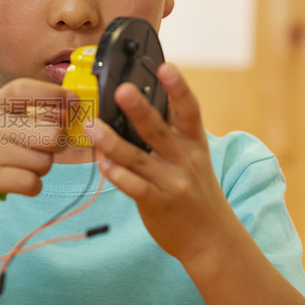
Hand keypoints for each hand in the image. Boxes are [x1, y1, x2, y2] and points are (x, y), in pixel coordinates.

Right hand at [0, 78, 74, 213]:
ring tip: (20, 167)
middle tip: (42, 150)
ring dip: (40, 169)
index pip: (36, 90)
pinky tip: (17, 182)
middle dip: (56, 146)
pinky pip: (32, 183)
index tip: (74, 106)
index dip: (63, 97)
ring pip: (45, 162)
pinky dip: (31, 186)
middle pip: (53, 134)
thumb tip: (73, 112)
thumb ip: (28, 112)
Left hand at [84, 63, 236, 262]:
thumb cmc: (195, 191)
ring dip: (113, 142)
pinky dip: (118, 175)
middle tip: (121, 89)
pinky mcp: (157, 204)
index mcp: (194, 143)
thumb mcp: (192, 157)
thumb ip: (170, 134)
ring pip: (139, 159)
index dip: (178, 88)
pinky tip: (103, 163)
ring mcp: (172, 183)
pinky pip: (135, 187)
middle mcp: (185, 160)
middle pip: (159, 130)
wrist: (212, 238)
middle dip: (140, 109)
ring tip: (93, 126)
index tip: (166, 66)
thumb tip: (136, 103)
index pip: (189, 110)